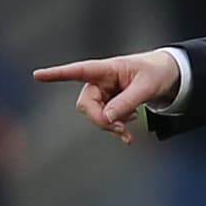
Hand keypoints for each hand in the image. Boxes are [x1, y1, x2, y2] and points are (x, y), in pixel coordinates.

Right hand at [33, 50, 180, 145]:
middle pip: (86, 104)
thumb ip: (126, 102)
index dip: (57, 74)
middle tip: (121, 129)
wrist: (168, 77)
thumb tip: (107, 119)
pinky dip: (115, 129)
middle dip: (100, 120)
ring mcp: (104, 93)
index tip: (37, 75)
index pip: (78, 71)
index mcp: (106, 69)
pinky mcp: (110, 104)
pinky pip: (105, 120)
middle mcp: (100, 81)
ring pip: (95, 115)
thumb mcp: (146, 87)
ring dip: (110, 125)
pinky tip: (127, 136)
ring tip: (131, 127)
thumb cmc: (155, 73)